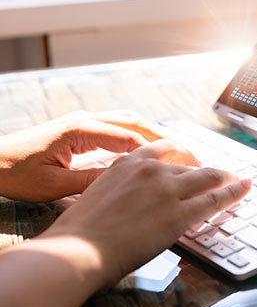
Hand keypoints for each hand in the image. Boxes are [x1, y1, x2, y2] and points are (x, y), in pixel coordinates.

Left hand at [0, 110, 181, 201]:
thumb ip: (92, 180)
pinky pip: (118, 126)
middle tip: (189, 154)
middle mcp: (86, 120)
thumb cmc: (16, 174)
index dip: (158, 152)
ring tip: (178, 149)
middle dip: (165, 137)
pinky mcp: (82, 128)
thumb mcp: (55, 186)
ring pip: (129, 120)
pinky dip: (139, 134)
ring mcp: (84, 121)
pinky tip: (151, 148)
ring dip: (155, 132)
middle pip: (135, 122)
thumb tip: (127, 179)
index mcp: (80, 130)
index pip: (129, 138)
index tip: (180, 165)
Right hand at [43, 140, 250, 285]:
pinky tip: (244, 188)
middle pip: (189, 165)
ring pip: (207, 177)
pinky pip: (215, 199)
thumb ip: (116, 187)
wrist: (77, 250)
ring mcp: (168, 190)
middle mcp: (152, 170)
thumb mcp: (95, 194)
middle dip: (205, 170)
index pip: (165, 150)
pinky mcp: (180, 214)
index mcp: (129, 162)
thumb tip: (123, 193)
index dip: (184, 155)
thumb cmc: (79, 231)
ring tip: (237, 180)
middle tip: (217, 174)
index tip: (193, 159)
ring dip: (225, 178)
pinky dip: (234, 192)